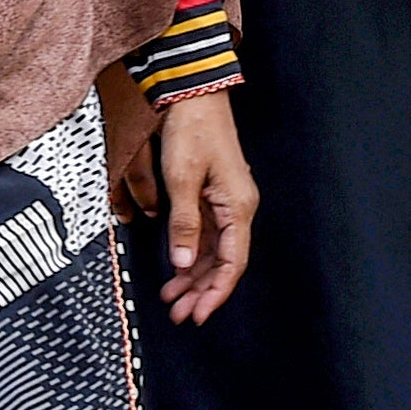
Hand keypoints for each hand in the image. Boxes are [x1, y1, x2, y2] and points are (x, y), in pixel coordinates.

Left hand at [153, 89, 255, 324]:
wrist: (195, 94)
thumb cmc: (193, 129)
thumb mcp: (182, 178)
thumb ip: (184, 223)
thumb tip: (181, 263)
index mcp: (238, 206)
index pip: (232, 262)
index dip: (215, 292)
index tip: (199, 315)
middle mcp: (238, 207)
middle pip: (224, 261)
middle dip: (202, 291)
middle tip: (179, 314)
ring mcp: (226, 202)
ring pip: (214, 251)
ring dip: (194, 276)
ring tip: (172, 298)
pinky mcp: (214, 196)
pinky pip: (206, 235)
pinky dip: (191, 255)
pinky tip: (175, 269)